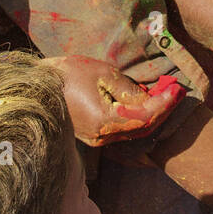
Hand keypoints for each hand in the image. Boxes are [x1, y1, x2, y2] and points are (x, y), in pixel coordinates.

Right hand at [44, 55, 184, 146]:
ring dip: (151, 115)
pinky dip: (136, 118)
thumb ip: (128, 89)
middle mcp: (102, 137)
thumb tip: (148, 99)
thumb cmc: (67, 75)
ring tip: (164, 96)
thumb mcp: (102, 74)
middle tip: (176, 92)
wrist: (36, 87)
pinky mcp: (92, 135)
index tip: (177, 88)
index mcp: (105, 122)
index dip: (164, 103)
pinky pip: (121, 130)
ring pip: (133, 131)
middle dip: (162, 110)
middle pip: (142, 128)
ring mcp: (96, 139)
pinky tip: (143, 103)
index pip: (145, 117)